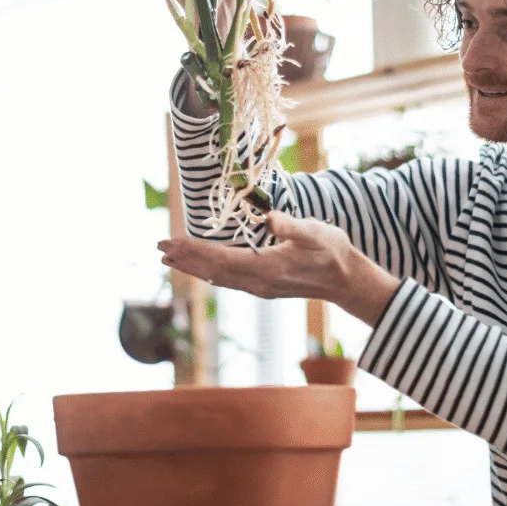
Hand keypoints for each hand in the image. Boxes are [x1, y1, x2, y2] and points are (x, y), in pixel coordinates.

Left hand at [157, 211, 400, 326]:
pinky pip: (228, 280)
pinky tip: (201, 269)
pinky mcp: (264, 287)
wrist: (348, 281)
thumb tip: (269, 218)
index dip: (193, 249)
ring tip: (170, 258)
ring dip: (193, 267)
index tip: (171, 241)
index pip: (220, 258)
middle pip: (212, 271)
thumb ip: (292, 226)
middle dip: (185, 258)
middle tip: (158, 247)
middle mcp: (258, 282)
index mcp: (266, 268)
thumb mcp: (316, 232)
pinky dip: (208, 272)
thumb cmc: (333, 252)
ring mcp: (260, 287)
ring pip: (217, 278)